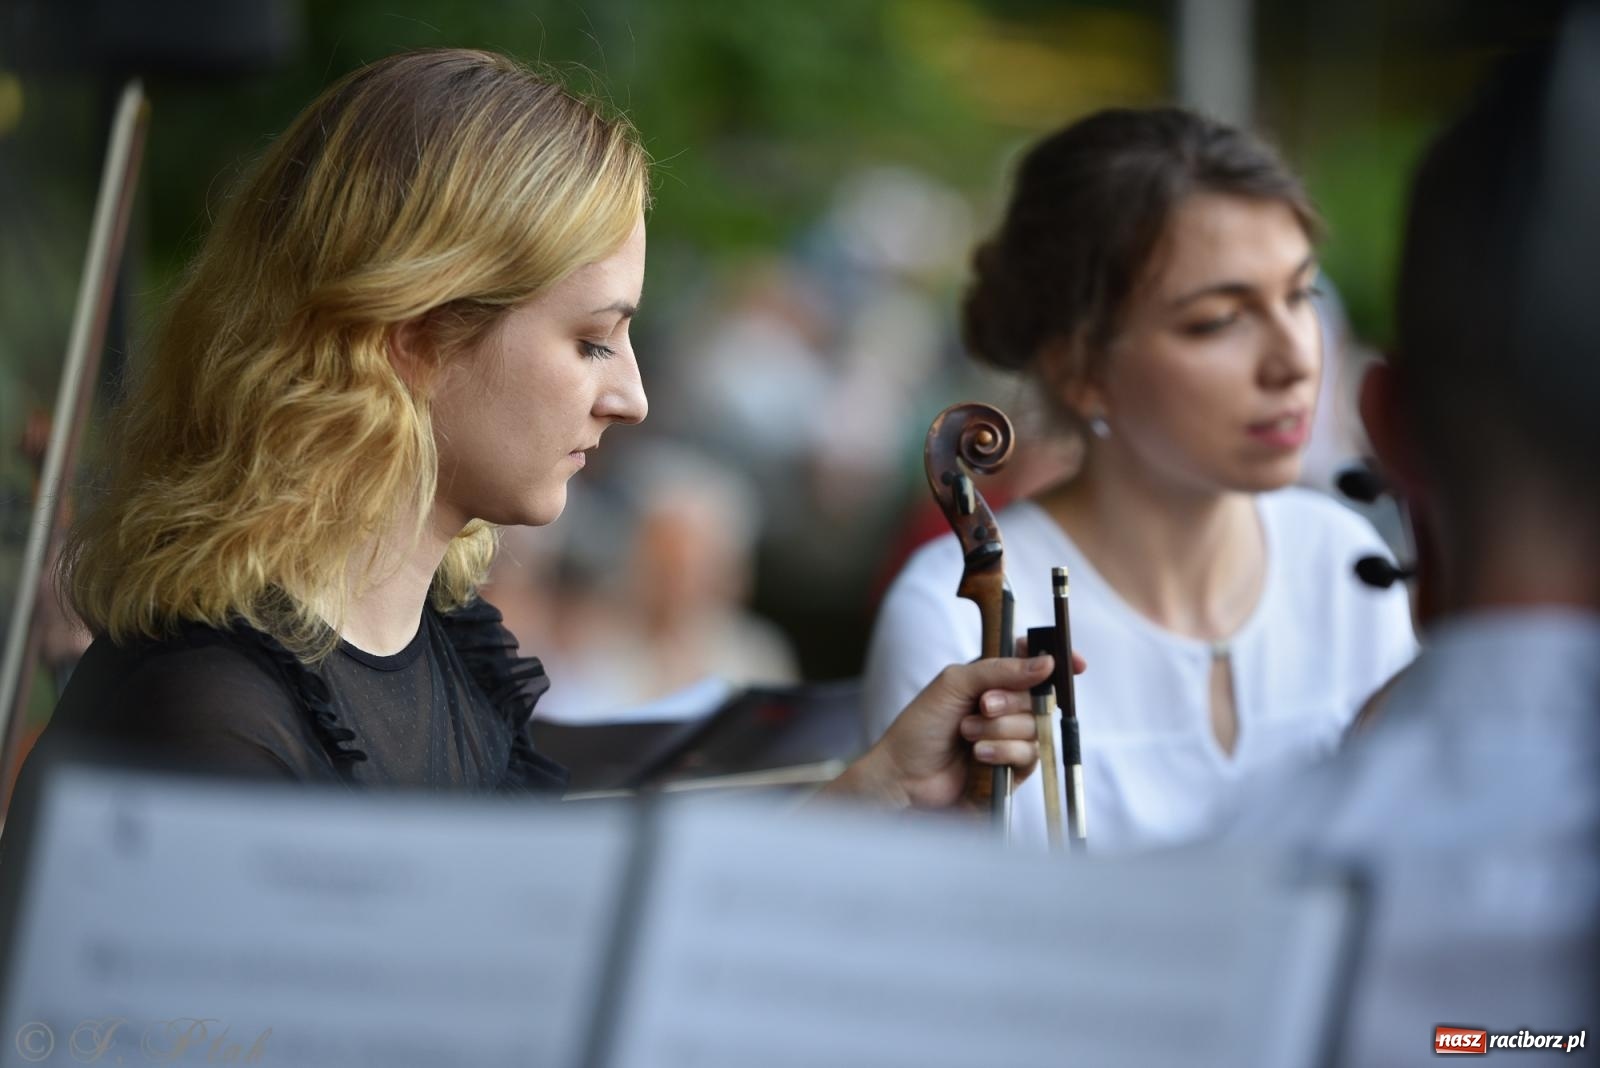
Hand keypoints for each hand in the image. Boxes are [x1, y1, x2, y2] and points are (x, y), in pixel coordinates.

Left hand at [825, 649, 1085, 809]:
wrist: (904, 774)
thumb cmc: (920, 726)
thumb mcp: (954, 684)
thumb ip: (1000, 670)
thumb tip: (1047, 662)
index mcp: (990, 680)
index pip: (1032, 663)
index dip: (1055, 661)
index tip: (1074, 664)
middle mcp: (1004, 707)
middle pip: (1039, 696)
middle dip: (1012, 701)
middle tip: (983, 705)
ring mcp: (1010, 738)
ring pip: (1035, 727)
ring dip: (1000, 728)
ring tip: (967, 734)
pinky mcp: (1012, 769)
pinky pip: (1029, 755)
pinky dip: (1004, 751)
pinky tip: (979, 755)